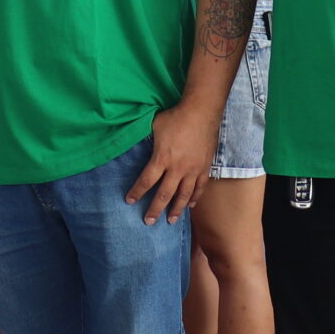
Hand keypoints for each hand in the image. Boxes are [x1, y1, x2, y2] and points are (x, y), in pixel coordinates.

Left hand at [128, 101, 214, 224]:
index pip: (146, 181)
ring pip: (184, 195)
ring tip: (170, 220)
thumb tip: (136, 144)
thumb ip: (147, 141)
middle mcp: (177, 168)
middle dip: (155, 209)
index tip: (129, 200)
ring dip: (176, 209)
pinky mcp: (205, 168)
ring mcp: (193, 170)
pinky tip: (190, 206)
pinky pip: (199, 188)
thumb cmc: (175, 117)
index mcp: (162, 158)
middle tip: (148, 222)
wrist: (201, 112)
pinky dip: (194, 198)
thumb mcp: (154, 127)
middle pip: (164, 194)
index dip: (137, 192)